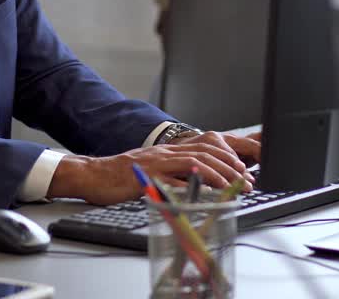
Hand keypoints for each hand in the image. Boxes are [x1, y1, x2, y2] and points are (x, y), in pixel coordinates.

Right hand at [48, 132, 254, 205]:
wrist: (92, 174)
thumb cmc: (119, 176)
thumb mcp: (151, 171)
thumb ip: (172, 174)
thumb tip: (197, 184)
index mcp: (168, 151)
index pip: (205, 145)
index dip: (227, 156)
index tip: (243, 169)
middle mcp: (165, 152)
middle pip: (206, 151)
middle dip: (230, 165)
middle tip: (246, 179)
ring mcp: (157, 162)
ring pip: (196, 161)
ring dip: (220, 173)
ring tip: (235, 185)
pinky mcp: (148, 175)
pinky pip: (177, 177)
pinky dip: (196, 184)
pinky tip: (208, 192)